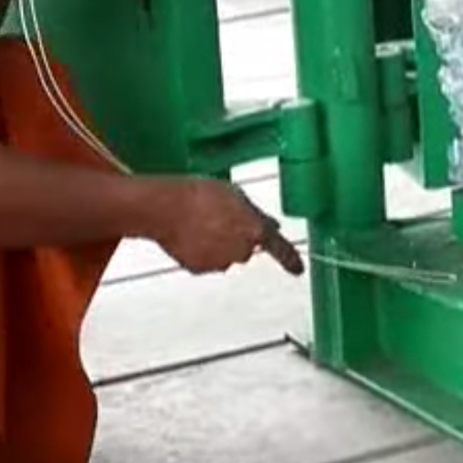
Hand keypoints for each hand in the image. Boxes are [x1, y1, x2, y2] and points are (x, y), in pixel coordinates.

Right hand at [149, 178, 303, 275]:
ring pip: (226, 254)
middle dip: (238, 236)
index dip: (290, 259)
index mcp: (254, 229)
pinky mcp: (199, 269)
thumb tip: (269, 225)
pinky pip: (206, 261)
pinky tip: (189, 234)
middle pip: (247, 247)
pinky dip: (201, 251)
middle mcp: (241, 251)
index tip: (298, 268)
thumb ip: (254, 213)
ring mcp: (220, 262)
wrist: (164, 207)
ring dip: (218, 243)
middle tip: (219, 217)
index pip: (279, 247)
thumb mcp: (234, 194)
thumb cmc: (197, 194)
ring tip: (199, 222)